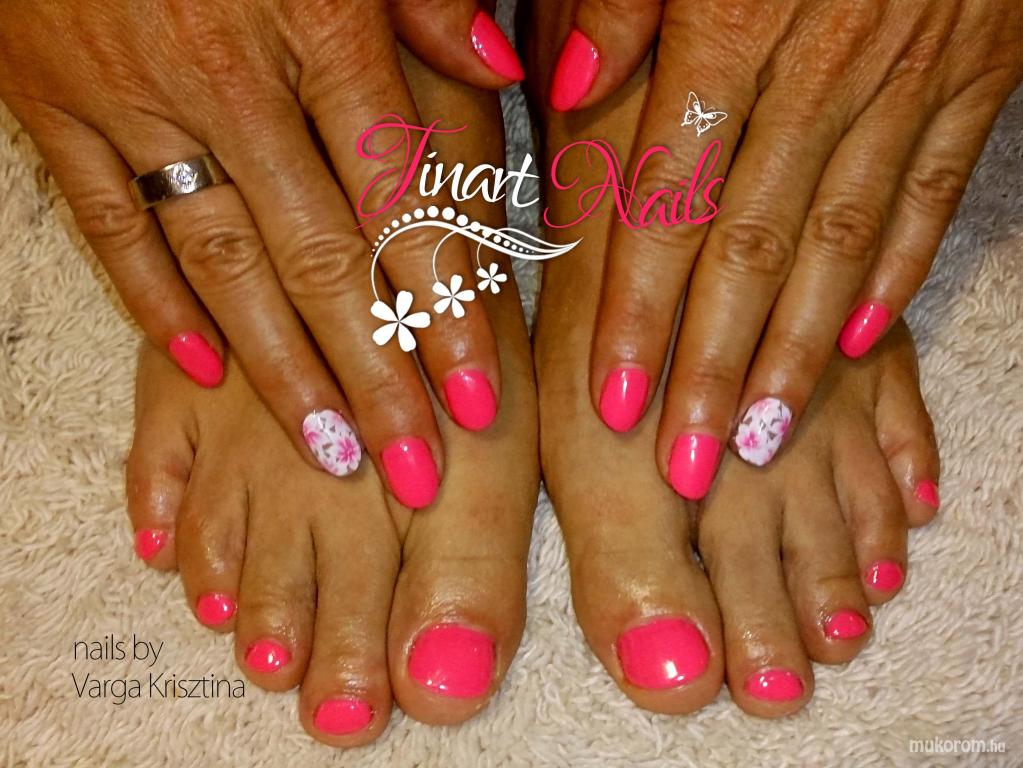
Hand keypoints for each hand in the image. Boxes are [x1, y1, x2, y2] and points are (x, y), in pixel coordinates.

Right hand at [0, 0, 524, 506]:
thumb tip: (492, 61)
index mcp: (314, 16)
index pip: (400, 193)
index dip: (446, 301)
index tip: (482, 394)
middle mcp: (223, 71)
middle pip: (319, 254)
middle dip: (377, 370)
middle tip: (419, 463)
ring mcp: (125, 95)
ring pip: (219, 260)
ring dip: (280, 366)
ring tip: (334, 450)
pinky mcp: (45, 105)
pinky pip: (104, 226)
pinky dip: (152, 304)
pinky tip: (203, 373)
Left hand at [546, 0, 1021, 493]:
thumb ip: (616, 0)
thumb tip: (563, 86)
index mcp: (732, 18)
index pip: (669, 199)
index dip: (639, 311)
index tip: (615, 402)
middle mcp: (824, 63)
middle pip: (752, 246)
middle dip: (713, 367)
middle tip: (683, 463)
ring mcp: (911, 74)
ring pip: (839, 242)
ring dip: (794, 352)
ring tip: (757, 440)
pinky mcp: (977, 76)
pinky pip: (927, 195)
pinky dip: (889, 276)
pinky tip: (853, 345)